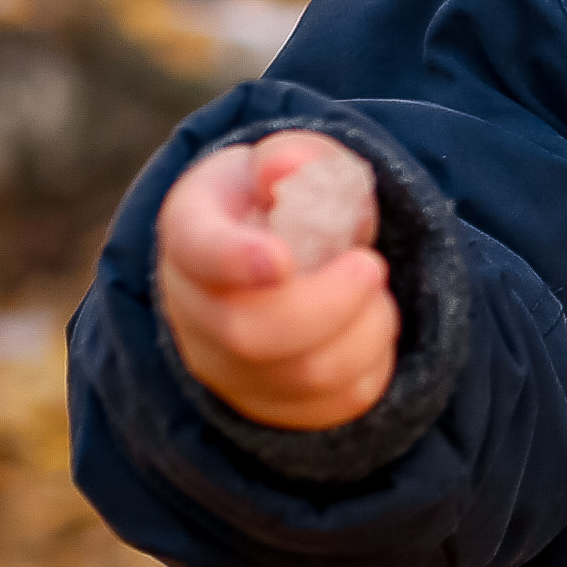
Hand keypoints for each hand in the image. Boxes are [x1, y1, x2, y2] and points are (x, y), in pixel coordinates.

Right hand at [157, 132, 396, 432]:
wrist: (276, 256)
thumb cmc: (279, 203)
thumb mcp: (284, 163)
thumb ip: (293, 157)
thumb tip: (285, 168)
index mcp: (192, 234)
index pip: (198, 251)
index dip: (235, 260)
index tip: (281, 260)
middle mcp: (195, 314)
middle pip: (251, 334)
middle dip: (329, 303)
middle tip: (371, 264)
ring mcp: (231, 371)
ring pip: (303, 377)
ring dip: (363, 329)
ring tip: (373, 291)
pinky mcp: (278, 408)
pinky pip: (339, 403)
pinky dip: (374, 361)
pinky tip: (369, 326)